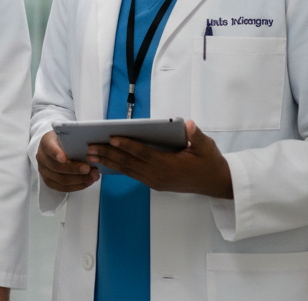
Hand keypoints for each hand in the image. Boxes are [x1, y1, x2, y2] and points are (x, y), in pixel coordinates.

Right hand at [36, 130, 98, 192]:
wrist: (56, 148)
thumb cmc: (65, 141)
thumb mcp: (69, 136)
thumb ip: (76, 142)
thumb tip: (91, 151)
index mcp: (46, 142)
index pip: (49, 147)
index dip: (56, 153)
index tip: (64, 158)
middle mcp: (42, 157)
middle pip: (57, 167)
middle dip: (74, 169)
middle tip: (89, 169)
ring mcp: (43, 171)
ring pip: (61, 179)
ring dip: (79, 179)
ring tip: (93, 176)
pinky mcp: (48, 181)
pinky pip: (62, 188)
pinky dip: (77, 186)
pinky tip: (87, 182)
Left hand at [86, 120, 232, 198]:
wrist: (217, 183)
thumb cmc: (210, 162)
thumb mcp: (207, 147)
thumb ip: (196, 136)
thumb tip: (188, 125)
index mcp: (169, 166)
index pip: (144, 154)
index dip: (127, 146)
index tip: (112, 138)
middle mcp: (159, 176)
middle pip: (130, 163)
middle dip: (109, 154)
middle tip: (90, 147)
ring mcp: (155, 182)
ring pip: (128, 170)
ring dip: (109, 162)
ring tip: (92, 155)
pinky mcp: (155, 184)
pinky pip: (133, 175)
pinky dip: (118, 168)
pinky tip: (106, 162)